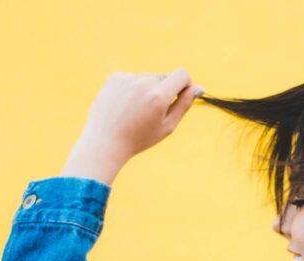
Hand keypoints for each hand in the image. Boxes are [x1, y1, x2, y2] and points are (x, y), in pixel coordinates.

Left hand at [61, 68, 202, 184]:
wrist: (105, 142)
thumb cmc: (139, 139)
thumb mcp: (167, 126)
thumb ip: (184, 105)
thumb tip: (198, 87)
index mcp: (159, 96)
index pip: (182, 74)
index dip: (185, 84)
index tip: (180, 96)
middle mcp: (143, 83)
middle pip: (164, 78)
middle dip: (164, 91)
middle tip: (151, 114)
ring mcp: (127, 78)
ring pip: (147, 79)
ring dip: (147, 91)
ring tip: (135, 113)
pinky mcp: (115, 77)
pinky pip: (132, 79)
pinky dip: (132, 90)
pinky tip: (124, 107)